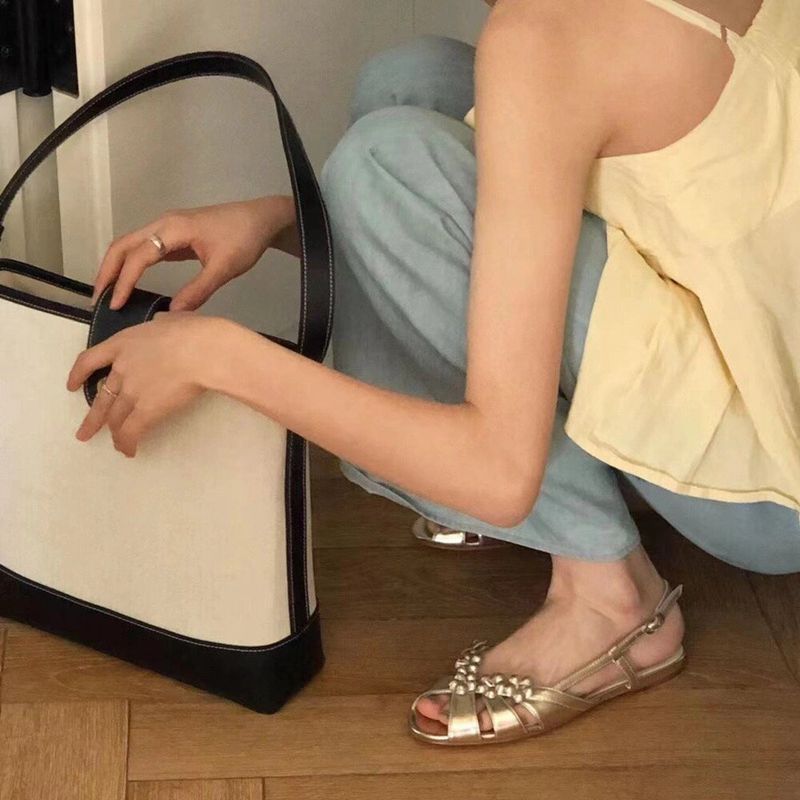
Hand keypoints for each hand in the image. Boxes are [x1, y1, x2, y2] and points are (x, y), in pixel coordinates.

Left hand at [66, 312, 233, 456]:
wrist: (202, 352)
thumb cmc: (193, 332)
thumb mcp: (171, 319)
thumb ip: (161, 325)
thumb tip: (162, 325)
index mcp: (123, 344)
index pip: (89, 360)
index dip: (78, 374)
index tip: (71, 385)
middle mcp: (121, 370)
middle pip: (102, 397)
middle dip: (93, 418)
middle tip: (85, 433)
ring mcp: (131, 392)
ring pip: (116, 418)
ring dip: (115, 433)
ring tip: (117, 445)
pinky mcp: (145, 411)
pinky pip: (131, 432)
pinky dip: (127, 443)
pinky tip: (129, 450)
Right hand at [93, 195, 296, 311]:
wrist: (261, 219)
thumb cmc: (245, 239)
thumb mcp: (224, 268)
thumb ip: (199, 290)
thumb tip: (172, 312)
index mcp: (173, 228)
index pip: (139, 255)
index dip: (125, 281)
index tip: (116, 304)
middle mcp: (163, 223)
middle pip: (123, 245)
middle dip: (107, 271)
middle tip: (98, 300)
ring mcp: (168, 228)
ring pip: (131, 245)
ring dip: (116, 266)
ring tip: (108, 294)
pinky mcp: (174, 235)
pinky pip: (145, 248)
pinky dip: (132, 264)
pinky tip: (130, 283)